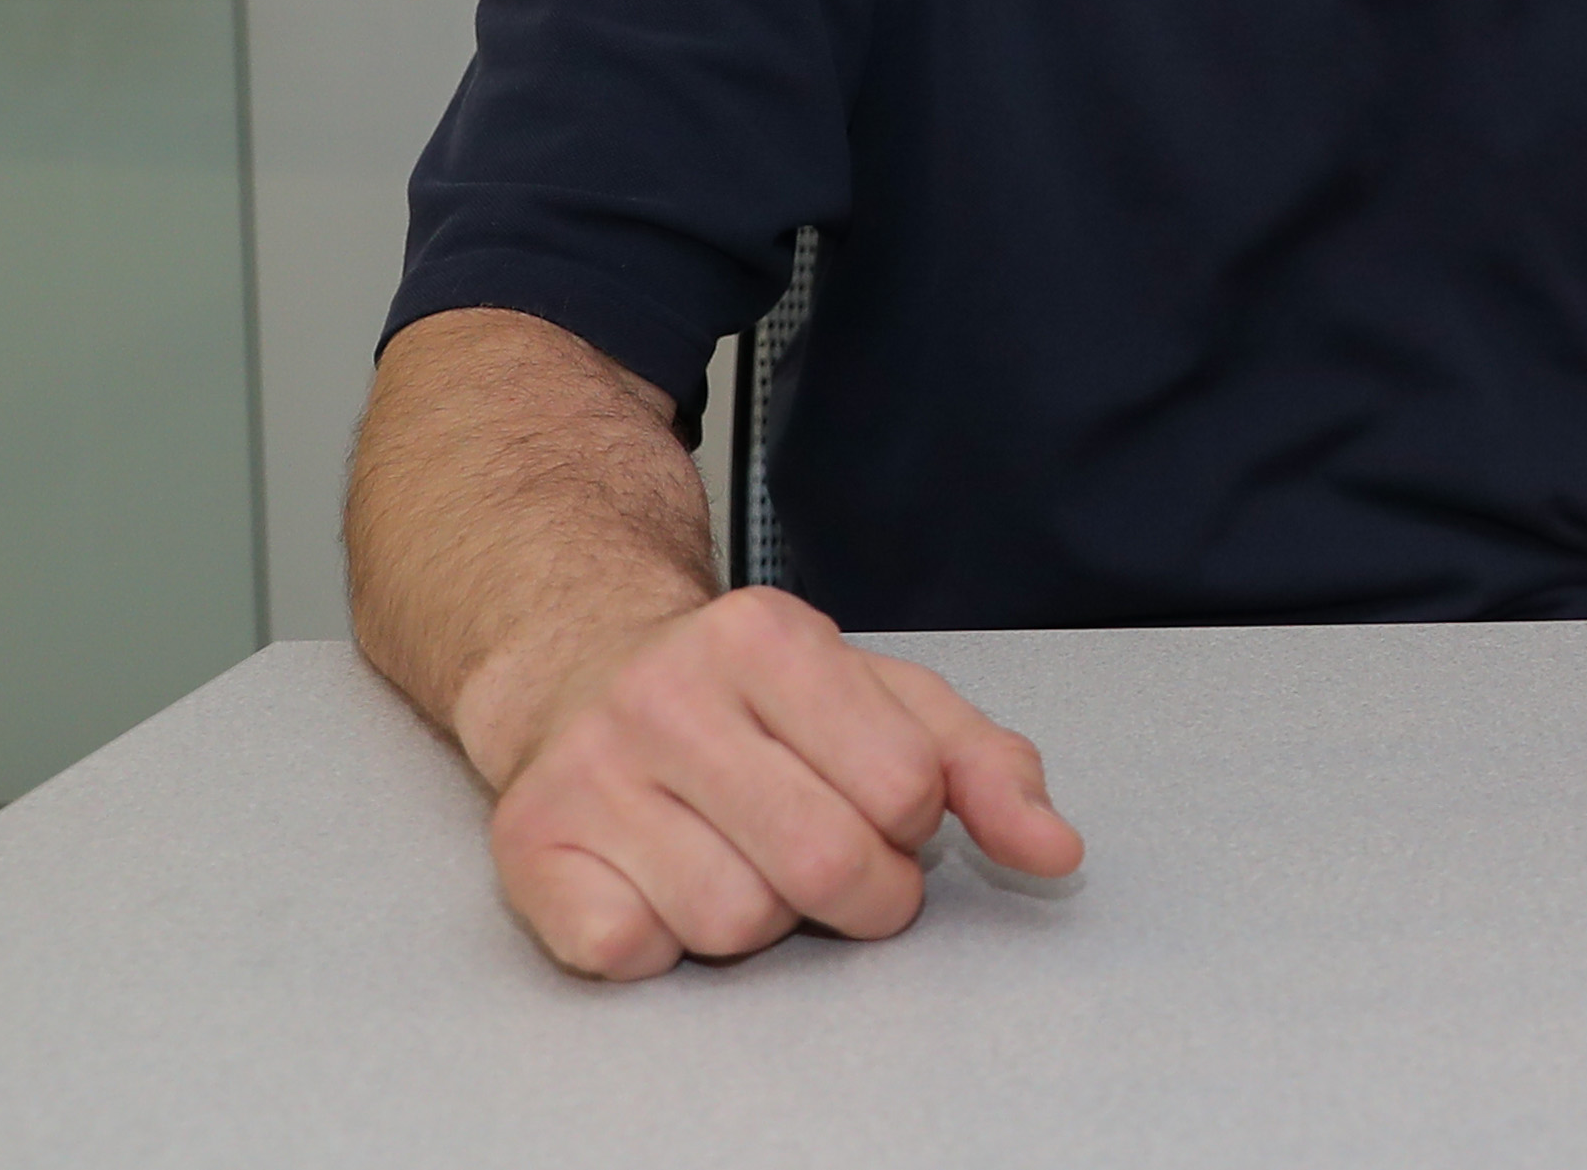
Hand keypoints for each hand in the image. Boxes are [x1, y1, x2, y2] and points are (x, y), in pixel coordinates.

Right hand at [471, 587, 1082, 977]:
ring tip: (738, 853)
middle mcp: (668, 690)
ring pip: (733, 921)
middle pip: (825, 863)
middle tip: (836, 863)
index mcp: (771, 635)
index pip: (905, 783)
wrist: (579, 666)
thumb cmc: (752, 698)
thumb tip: (1058, 850)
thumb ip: (983, 766)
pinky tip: (660, 876)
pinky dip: (663, 940)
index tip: (883, 806)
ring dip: (761, 915)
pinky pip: (634, 950)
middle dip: (859, 892)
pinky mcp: (529, 845)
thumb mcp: (881, 697)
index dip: (913, 822)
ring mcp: (589, 767)